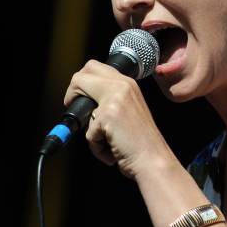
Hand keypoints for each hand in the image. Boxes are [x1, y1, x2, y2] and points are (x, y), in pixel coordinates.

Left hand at [64, 59, 173, 179]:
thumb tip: (81, 98)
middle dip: (73, 95)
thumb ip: (110, 99)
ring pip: (80, 108)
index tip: (84, 101)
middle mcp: (122, 85)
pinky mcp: (108, 116)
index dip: (82, 84)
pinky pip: (88, 133)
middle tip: (82, 115)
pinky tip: (113, 150)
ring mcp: (115, 98)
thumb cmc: (140, 142)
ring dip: (89, 130)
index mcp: (127, 82)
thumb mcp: (129, 109)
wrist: (154, 160)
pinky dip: (97, 147)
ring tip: (108, 140)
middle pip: (80, 76)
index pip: (93, 67)